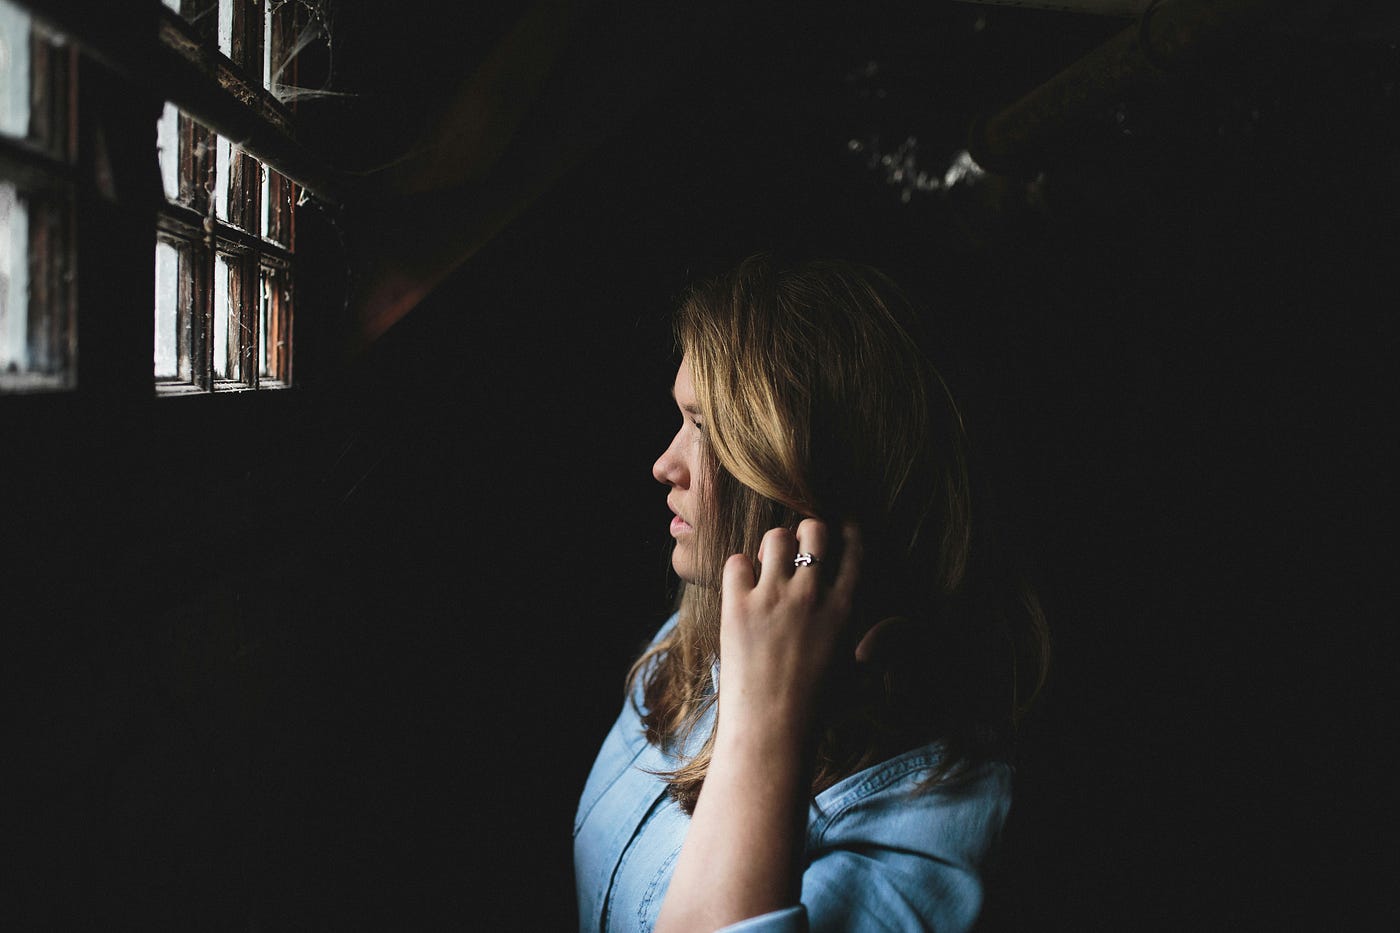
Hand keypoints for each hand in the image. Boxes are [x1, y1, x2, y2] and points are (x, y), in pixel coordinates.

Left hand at [717, 519, 862, 733]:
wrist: (772, 731)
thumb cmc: (818, 708)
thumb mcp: (859, 675)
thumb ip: (881, 646)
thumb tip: (899, 628)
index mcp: (845, 609)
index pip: (853, 548)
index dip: (847, 529)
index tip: (839, 525)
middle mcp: (812, 595)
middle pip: (814, 530)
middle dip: (807, 533)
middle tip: (797, 549)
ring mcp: (773, 598)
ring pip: (776, 537)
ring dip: (772, 547)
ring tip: (768, 566)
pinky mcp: (738, 607)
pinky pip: (737, 561)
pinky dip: (740, 569)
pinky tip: (743, 587)